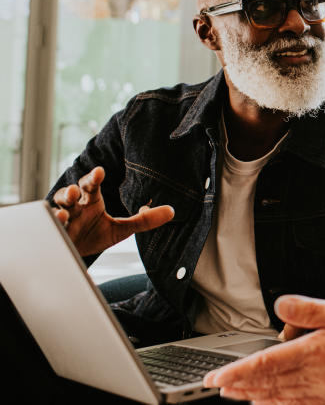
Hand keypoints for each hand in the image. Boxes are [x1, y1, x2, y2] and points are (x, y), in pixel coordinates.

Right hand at [52, 166, 174, 256]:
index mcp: (91, 201)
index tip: (99, 171)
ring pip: (57, 207)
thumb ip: (144, 220)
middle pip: (72, 193)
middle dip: (73, 190)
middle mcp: (74, 208)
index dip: (93, 178)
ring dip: (61, 206)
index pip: (91, 186)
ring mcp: (62, 220)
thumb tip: (172, 211)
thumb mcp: (121, 229)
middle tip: (77, 190)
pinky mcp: (54, 234)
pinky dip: (52, 223)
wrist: (75, 256)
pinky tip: (56, 220)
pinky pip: (50, 227)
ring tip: (65, 208)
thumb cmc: (95, 236)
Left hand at [205, 296, 324, 404]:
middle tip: (215, 387)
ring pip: (281, 396)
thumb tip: (280, 306)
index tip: (214, 377)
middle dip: (239, 386)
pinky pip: (300, 403)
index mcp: (317, 351)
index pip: (266, 364)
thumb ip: (311, 309)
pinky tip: (272, 402)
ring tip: (236, 395)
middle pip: (269, 384)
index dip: (237, 372)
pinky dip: (280, 403)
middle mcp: (318, 376)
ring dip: (255, 395)